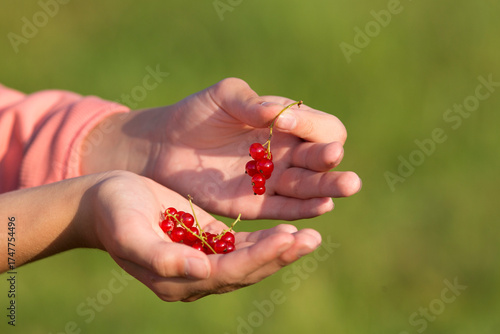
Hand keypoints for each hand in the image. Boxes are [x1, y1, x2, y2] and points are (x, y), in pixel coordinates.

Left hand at [82, 78, 360, 219]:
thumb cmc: (196, 114)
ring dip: (327, 187)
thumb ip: (252, 103)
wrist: (164, 146)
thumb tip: (280, 114)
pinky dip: (304, 208)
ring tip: (346, 185)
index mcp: (286, 123)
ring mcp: (273, 180)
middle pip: (322, 159)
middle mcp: (287, 153)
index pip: (321, 128)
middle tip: (332, 158)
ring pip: (310, 186)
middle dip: (329, 159)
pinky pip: (286, 208)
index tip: (282, 121)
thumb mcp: (224, 97)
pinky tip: (321, 207)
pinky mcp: (257, 203)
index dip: (311, 126)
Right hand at [88, 171, 321, 301]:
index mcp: (176, 279)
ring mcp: (204, 260)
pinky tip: (289, 229)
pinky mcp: (209, 241)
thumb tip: (201, 271)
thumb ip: (160, 255)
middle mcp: (195, 276)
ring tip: (310, 236)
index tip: (286, 238)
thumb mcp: (129, 231)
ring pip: (249, 260)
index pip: (226, 274)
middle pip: (245, 271)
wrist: (104, 202)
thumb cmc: (112, 212)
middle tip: (311, 239)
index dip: (257, 258)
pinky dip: (266, 240)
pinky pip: (243, 245)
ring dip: (279, 250)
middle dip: (279, 256)